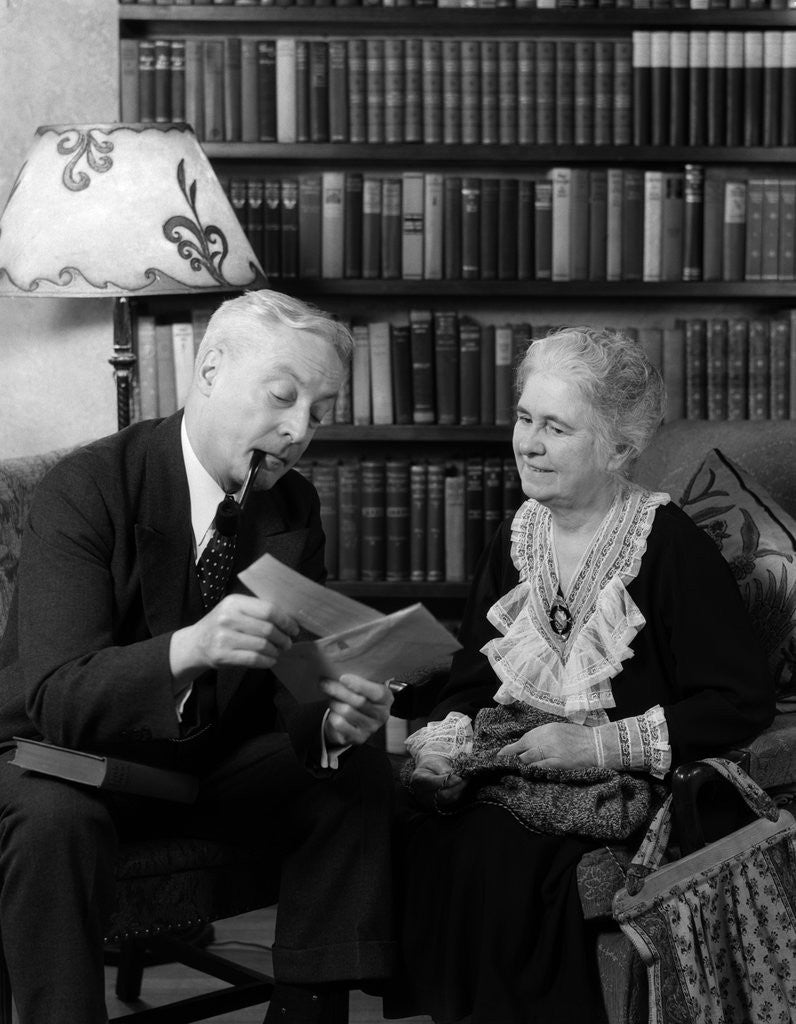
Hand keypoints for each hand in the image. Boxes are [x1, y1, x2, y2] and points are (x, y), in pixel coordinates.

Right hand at [170, 594, 298, 680]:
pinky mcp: (222, 655)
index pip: (268, 610)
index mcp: (234, 602)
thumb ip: (257, 610)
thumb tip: (289, 619)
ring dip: (276, 651)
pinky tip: (270, 660)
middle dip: (283, 638)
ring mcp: (223, 637)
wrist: (196, 643)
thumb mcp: (234, 609)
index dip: (286, 620)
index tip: (293, 628)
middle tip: (288, 643)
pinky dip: (267, 661)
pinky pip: (253, 659)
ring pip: (262, 645)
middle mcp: (228, 618)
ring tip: (279, 651)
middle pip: (268, 629)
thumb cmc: (222, 624)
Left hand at [320, 673, 392, 747]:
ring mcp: (370, 728)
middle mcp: (381, 715)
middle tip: (325, 683)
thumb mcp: (365, 687)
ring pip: (346, 712)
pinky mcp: (358, 738)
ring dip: (334, 703)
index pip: (376, 693)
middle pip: (359, 702)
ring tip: (332, 698)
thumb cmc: (360, 698)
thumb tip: (338, 671)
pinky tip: (334, 712)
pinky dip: (333, 715)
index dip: (360, 685)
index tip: (343, 677)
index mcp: (386, 699)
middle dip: (339, 690)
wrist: (355, 721)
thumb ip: (358, 680)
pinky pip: (340, 724)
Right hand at [408, 754, 466, 811]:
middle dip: (456, 787)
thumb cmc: (432, 764)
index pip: (433, 783)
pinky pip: (449, 802)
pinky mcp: (435, 806)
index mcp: (418, 778)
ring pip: (448, 799)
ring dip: (459, 790)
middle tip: (466, 779)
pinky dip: (457, 794)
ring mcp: (427, 801)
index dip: (447, 781)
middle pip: (442, 794)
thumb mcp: (436, 762)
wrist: (428, 770)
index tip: (459, 778)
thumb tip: (455, 778)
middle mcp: (421, 793)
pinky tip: (460, 786)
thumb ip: (444, 769)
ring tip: (465, 781)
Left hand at [498, 722, 597, 769]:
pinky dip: (533, 770)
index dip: (511, 748)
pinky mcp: (559, 764)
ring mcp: (553, 751)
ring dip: (522, 764)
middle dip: (514, 757)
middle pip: (524, 749)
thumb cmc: (581, 737)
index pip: (524, 739)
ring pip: (529, 759)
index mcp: (548, 729)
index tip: (501, 754)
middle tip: (507, 764)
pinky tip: (530, 772)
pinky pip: (540, 767)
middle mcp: (548, 739)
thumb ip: (545, 736)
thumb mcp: (560, 730)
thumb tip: (529, 745)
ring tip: (518, 769)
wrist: (599, 746)